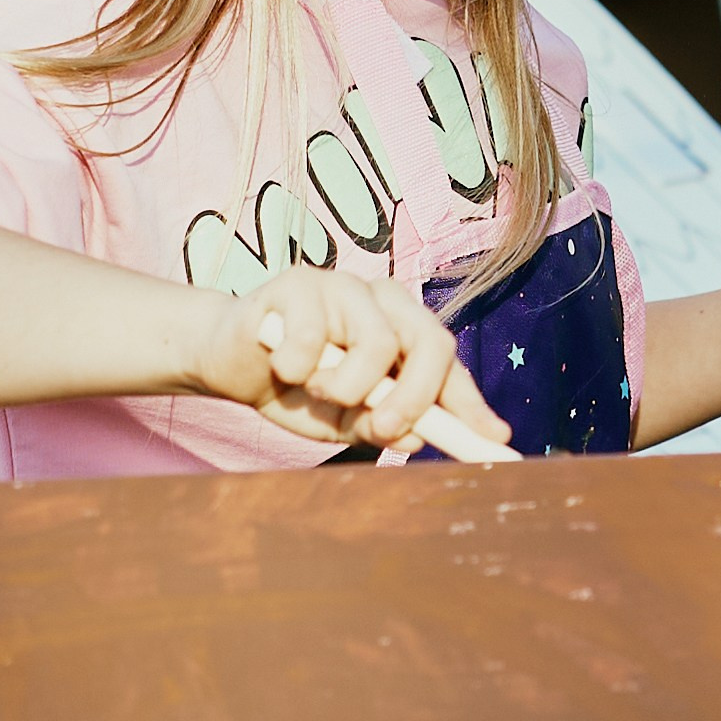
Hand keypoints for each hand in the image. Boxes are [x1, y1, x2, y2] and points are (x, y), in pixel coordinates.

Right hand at [195, 273, 515, 455]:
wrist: (226, 361)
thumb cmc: (295, 388)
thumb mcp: (342, 421)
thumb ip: (379, 426)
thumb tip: (417, 436)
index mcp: (402, 328)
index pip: (448, 362)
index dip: (471, 403)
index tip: (495, 438)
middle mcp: (383, 300)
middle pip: (431, 343)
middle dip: (415, 399)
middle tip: (384, 431)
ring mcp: (344, 285)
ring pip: (376, 345)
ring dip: (344, 388)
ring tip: (314, 389)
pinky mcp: (299, 282)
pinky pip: (313, 338)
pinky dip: (296, 368)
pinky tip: (281, 366)